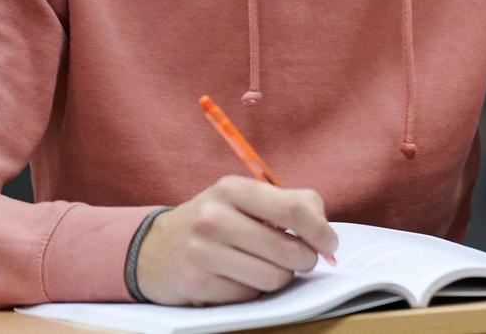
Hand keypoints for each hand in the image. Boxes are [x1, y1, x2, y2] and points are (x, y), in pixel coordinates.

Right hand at [135, 176, 338, 305]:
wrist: (155, 249)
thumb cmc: (214, 221)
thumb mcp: (245, 198)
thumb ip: (291, 204)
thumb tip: (326, 235)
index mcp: (232, 189)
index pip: (293, 210)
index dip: (321, 232)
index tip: (330, 244)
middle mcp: (214, 217)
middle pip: (288, 250)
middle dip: (304, 259)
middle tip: (300, 258)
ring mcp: (202, 252)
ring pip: (273, 278)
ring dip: (279, 277)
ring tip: (265, 265)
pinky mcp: (197, 284)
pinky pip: (250, 296)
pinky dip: (253, 290)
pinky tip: (238, 276)